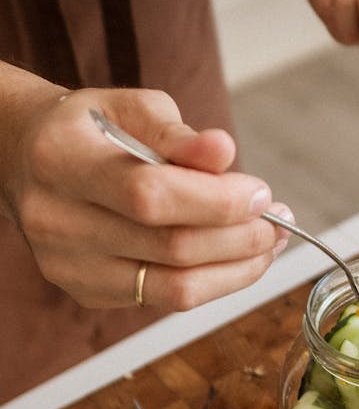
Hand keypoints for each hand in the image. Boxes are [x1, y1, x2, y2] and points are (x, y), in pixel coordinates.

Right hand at [1, 84, 291, 310]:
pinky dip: (213, 281)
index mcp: (62, 162)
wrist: (30, 162)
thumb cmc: (91, 130)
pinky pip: (166, 299)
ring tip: (270, 243)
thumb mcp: (131, 109)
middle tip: (279, 220)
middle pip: (171, 248)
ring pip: (175, 288)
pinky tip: (236, 258)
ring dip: (238, 269)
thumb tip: (225, 152)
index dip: (217, 201)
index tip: (262, 194)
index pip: (151, 195)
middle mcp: (57, 223)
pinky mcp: (88, 293)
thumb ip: (178, 134)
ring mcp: (69, 267)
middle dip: (241, 237)